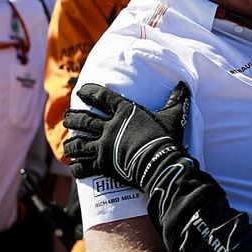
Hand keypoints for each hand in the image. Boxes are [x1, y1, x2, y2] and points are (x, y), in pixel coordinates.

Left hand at [63, 82, 189, 183]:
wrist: (159, 163)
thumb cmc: (165, 138)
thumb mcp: (173, 116)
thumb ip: (176, 100)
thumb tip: (184, 84)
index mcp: (124, 112)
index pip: (102, 97)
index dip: (90, 92)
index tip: (81, 91)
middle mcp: (110, 127)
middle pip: (85, 120)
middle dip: (74, 118)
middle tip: (67, 118)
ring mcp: (103, 146)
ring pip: (80, 142)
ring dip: (71, 143)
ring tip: (67, 145)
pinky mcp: (102, 164)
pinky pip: (84, 165)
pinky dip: (78, 167)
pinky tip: (74, 167)